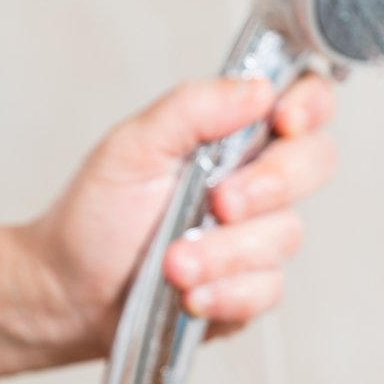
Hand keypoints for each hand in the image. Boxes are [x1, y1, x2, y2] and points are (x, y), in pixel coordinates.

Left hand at [23, 75, 336, 353]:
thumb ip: (193, 109)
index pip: (304, 102)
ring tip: (173, 263)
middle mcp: (257, 181)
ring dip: (226, 252)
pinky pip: (267, 289)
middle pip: (315, 163)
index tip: (282, 120)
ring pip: (286, 235)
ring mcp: (257, 237)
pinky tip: (189, 294)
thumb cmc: (97, 215)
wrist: (68, 290)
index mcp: (233, 135)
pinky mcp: (251, 289)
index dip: (310, 105)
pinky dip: (226, 293)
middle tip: (219, 202)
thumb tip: (258, 89)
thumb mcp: (132, 146)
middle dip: (269, 185)